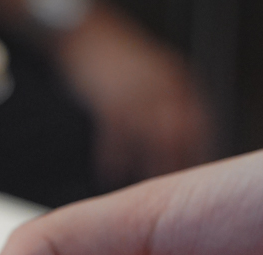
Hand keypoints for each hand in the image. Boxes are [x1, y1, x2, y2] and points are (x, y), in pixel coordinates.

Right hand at [50, 4, 212, 186]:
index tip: (188, 175)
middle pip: (175, 134)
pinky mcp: (109, 98)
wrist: (88, 35)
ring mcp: (135, 92)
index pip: (196, 123)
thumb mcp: (153, 77)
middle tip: (164, 187)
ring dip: (143, 166)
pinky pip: (115, 136)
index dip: (195, 151)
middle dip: (171, 163)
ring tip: (138, 188)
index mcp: (177, 80)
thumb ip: (166, 105)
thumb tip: (175, 144)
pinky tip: (110, 172)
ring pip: (146, 139)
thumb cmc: (120, 64)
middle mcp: (161, 85)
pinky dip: (112, 157)